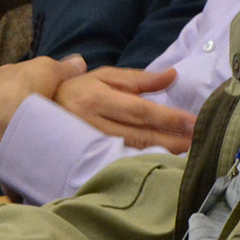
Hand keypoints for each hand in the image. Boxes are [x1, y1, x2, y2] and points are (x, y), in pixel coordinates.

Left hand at [0, 54, 86, 175]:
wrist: (10, 118)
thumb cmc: (28, 87)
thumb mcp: (50, 69)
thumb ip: (63, 67)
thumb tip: (79, 62)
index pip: (4, 83)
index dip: (20, 89)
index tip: (34, 96)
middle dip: (10, 120)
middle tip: (29, 130)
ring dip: (6, 147)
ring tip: (25, 158)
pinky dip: (6, 171)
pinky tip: (17, 179)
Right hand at [52, 66, 196, 152]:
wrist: (39, 109)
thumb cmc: (77, 89)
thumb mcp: (105, 76)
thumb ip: (139, 79)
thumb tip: (171, 75)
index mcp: (98, 98)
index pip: (140, 110)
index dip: (168, 117)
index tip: (193, 122)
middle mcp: (93, 122)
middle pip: (140, 135)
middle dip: (172, 139)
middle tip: (199, 142)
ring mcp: (89, 144)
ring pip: (132, 151)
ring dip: (162, 153)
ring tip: (187, 153)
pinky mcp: (87, 158)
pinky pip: (120, 161)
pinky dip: (142, 162)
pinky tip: (160, 163)